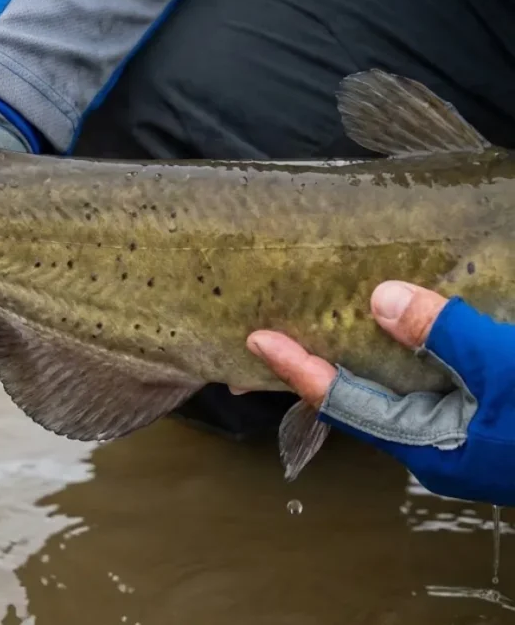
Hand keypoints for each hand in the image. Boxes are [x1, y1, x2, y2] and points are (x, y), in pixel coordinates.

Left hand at [246, 281, 514, 505]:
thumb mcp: (504, 367)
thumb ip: (441, 335)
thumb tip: (379, 300)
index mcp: (425, 445)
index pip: (341, 402)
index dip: (296, 367)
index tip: (258, 340)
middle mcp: (430, 447)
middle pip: (356, 399)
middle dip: (312, 364)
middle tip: (268, 336)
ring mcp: (455, 438)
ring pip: (389, 393)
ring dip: (356, 358)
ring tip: (319, 326)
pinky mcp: (478, 423)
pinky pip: (422, 387)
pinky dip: (399, 358)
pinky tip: (396, 334)